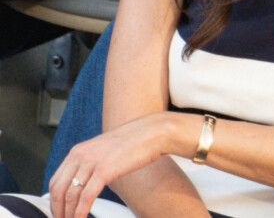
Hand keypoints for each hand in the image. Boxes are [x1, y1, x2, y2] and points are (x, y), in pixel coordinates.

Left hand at [48, 113, 170, 217]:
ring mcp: (92, 161)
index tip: (59, 213)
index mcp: (79, 150)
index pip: (56, 181)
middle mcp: (81, 154)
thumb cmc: (133, 142)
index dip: (53, 201)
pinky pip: (86, 197)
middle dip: (58, 211)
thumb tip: (83, 183)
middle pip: (58, 190)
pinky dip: (80, 212)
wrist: (152, 133)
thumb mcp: (104, 150)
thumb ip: (90, 163)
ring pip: (70, 195)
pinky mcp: (104, 170)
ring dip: (69, 214)